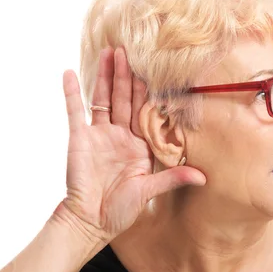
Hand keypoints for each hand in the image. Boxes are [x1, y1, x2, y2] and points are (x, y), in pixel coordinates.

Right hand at [56, 47, 205, 243]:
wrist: (91, 221)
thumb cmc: (120, 209)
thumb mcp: (149, 190)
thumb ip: (173, 178)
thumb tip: (204, 178)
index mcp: (139, 144)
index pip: (145, 111)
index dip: (148, 90)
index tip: (155, 69)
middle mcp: (120, 135)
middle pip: (124, 98)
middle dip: (127, 74)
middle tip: (129, 50)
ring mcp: (99, 135)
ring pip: (103, 98)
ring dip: (105, 75)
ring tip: (108, 51)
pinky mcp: (79, 138)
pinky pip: (74, 111)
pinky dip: (71, 93)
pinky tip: (68, 73)